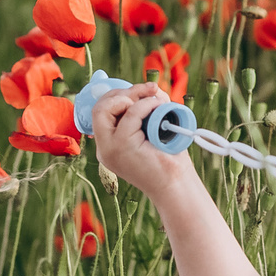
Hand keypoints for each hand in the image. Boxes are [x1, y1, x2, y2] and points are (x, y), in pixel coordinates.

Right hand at [85, 81, 190, 198]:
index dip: (117, 96)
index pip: (101, 113)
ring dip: (133, 95)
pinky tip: (160, 107)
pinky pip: (130, 114)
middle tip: (148, 90)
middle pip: (98, 107)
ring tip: (156, 100)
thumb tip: (149, 89)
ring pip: (105, 107)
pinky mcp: (122, 146)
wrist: (176, 186)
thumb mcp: (153, 131)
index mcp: (109, 146)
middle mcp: (105, 148)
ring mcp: (110, 148)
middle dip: (122, 91)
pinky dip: (147, 104)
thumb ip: (145, 113)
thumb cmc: (168, 160)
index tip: (140, 91)